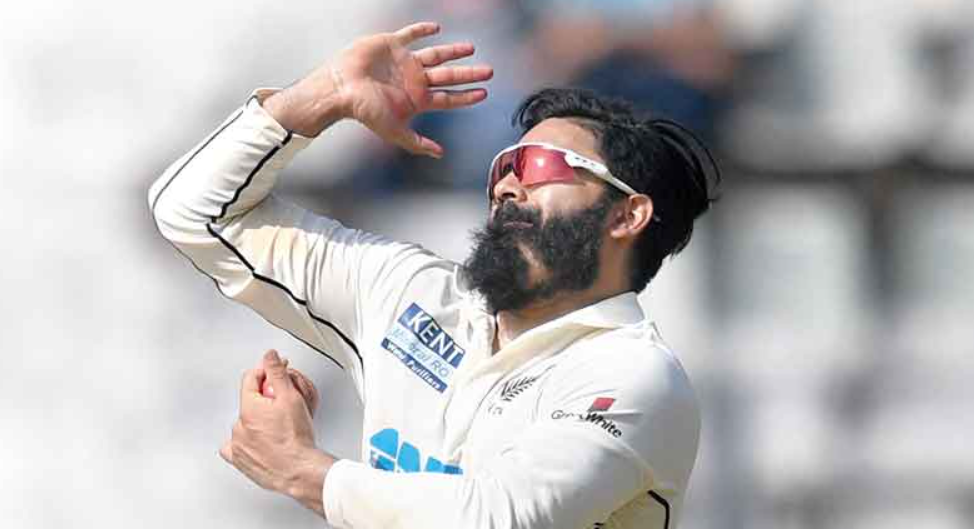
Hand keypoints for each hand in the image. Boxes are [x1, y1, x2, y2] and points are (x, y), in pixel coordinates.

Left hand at [219, 350, 333, 514]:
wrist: (300, 470)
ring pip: (244, 423)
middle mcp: (239, 425)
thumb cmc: (297, 439)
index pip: (250, 378)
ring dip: (257, 420)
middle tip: (283, 405)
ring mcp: (238, 444)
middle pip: (249, 401)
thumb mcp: (291, 397)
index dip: (266, 373)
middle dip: (264, 399)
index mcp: (249, 408)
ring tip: (277, 426)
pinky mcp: (240, 460)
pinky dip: (245, 441)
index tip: (276, 375)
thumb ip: (277, 373)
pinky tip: (259, 441)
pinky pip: (236, 446)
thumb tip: (269, 356)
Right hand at [265, 22, 491, 156]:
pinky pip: (411, 34)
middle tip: (489, 71)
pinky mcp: (392, 45)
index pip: (449, 98)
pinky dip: (423, 30)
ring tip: (471, 49)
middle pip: (448, 76)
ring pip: (435, 55)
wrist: (341, 88)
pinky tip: (437, 28)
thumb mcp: (395, 131)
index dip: (467, 96)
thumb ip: (417, 143)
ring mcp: (404, 62)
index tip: (485, 93)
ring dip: (453, 52)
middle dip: (469, 73)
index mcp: (417, 99)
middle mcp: (414, 80)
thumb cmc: (365, 111)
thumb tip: (440, 155)